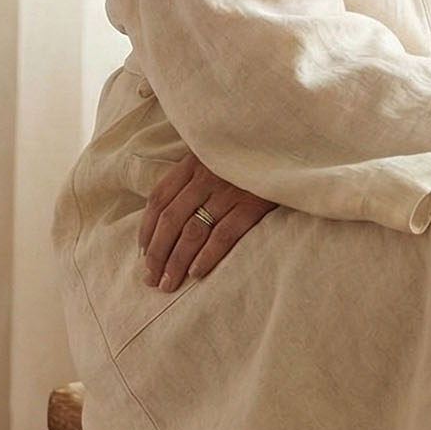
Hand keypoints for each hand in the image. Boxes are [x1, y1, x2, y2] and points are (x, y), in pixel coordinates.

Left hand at [138, 148, 275, 290]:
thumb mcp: (213, 156)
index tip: (143, 254)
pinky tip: (196, 273)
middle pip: (171, 220)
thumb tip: (165, 218)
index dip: (147, 229)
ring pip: (193, 231)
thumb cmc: (245, 157)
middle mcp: (206, 177)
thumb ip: (192, 178)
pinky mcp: (253, 204)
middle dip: (157, 253)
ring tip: (168, 284)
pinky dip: (207, 256)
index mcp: (192, 163)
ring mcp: (229, 191)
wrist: (287, 145)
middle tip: (151, 279)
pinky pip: (224, 234)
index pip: (159, 199)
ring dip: (177, 261)